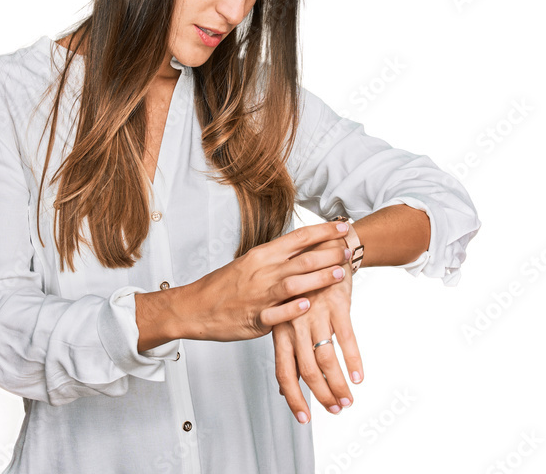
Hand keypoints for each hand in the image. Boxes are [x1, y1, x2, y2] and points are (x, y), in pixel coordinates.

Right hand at [174, 221, 352, 342]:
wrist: (195, 306)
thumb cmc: (224, 285)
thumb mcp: (250, 263)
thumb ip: (277, 257)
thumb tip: (302, 248)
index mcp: (263, 255)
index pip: (299, 238)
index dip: (324, 232)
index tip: (344, 228)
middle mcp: (264, 271)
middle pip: (303, 259)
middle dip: (330, 254)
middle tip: (350, 251)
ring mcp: (259, 295)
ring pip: (294, 283)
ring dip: (320, 279)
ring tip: (341, 275)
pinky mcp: (255, 318)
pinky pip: (275, 313)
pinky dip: (292, 309)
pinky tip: (307, 306)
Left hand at [272, 238, 362, 423]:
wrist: (323, 249)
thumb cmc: (305, 286)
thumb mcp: (288, 316)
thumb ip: (288, 350)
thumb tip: (285, 384)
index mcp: (280, 328)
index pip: (284, 370)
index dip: (293, 396)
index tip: (303, 419)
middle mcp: (296, 323)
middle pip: (306, 369)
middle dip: (321, 395)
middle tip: (334, 411)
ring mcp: (316, 314)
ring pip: (326, 357)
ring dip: (338, 383)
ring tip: (348, 400)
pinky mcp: (337, 304)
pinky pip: (346, 337)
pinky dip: (354, 360)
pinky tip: (359, 376)